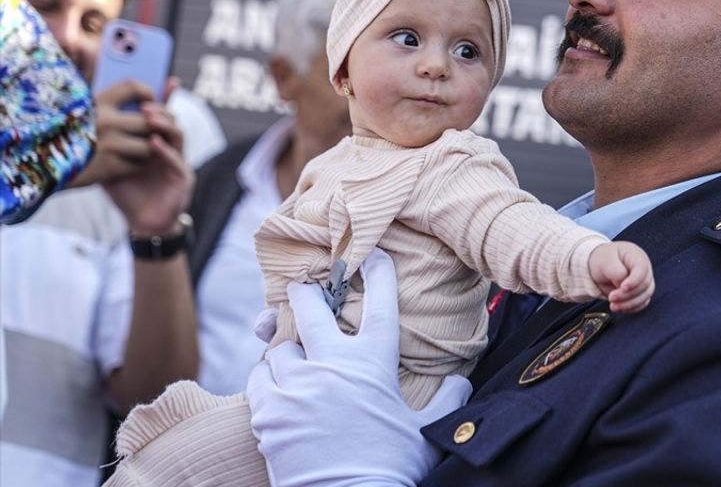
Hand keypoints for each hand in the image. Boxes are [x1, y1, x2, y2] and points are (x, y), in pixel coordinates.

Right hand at [69, 79, 157, 186]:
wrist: (45, 168)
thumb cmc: (70, 138)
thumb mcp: (85, 115)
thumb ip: (111, 106)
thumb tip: (151, 92)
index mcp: (96, 103)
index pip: (134, 86)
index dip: (149, 92)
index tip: (152, 101)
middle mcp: (104, 120)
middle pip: (151, 120)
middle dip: (162, 126)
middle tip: (164, 130)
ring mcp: (108, 144)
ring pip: (150, 145)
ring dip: (153, 149)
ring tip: (148, 148)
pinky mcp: (109, 166)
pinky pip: (139, 164)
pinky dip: (140, 165)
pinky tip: (132, 163)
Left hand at [103, 80, 193, 235]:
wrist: (142, 222)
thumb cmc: (128, 192)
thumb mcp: (112, 164)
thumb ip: (108, 146)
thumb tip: (82, 125)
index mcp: (155, 142)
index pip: (161, 115)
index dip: (165, 97)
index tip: (164, 80)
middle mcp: (170, 148)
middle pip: (171, 120)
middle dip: (161, 108)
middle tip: (144, 104)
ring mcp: (178, 161)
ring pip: (178, 136)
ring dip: (165, 124)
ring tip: (149, 117)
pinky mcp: (183, 177)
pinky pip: (177, 160)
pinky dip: (166, 151)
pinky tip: (153, 144)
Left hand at [247, 249, 470, 486]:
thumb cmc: (394, 467)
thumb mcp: (427, 431)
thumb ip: (446, 400)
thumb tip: (461, 382)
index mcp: (373, 363)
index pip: (379, 302)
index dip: (377, 272)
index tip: (372, 255)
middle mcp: (331, 366)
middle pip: (309, 310)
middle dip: (304, 293)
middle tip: (302, 287)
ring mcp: (295, 387)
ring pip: (278, 349)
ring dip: (285, 351)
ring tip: (293, 360)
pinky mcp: (268, 413)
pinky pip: (259, 381)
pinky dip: (266, 380)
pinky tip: (275, 387)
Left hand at [587, 240, 653, 312]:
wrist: (600, 266)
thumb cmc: (604, 259)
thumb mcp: (605, 261)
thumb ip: (616, 272)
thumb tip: (622, 285)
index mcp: (637, 257)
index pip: (642, 269)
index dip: (634, 281)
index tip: (622, 287)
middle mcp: (644, 269)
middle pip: (644, 285)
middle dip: (628, 295)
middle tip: (612, 297)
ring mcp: (643, 282)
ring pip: (645, 296)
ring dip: (629, 304)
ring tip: (613, 306)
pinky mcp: (640, 293)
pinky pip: (641, 304)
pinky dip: (631, 308)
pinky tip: (619, 307)